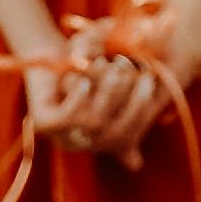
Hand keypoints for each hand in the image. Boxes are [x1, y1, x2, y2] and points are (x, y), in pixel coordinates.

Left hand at [25, 38, 163, 162]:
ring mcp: (60, 136)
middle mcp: (81, 144)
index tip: (152, 84)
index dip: (143, 113)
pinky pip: (66, 118)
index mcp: (98, 141)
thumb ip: (133, 108)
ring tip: (114, 68)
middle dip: (131, 103)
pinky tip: (85, 81)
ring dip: (108, 95)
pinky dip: (79, 99)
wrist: (47, 57)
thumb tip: (157, 130)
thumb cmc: (85, 71)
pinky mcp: (42, 123)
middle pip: (115, 134)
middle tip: (139, 75)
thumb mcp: (113, 88)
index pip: (129, 136)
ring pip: (94, 123)